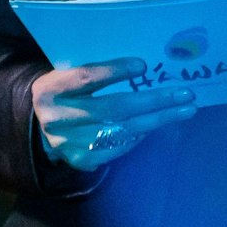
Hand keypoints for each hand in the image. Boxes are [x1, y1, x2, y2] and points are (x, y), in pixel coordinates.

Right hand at [30, 57, 197, 170]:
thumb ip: (95, 70)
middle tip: (185, 94)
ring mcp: (69, 145)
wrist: (40, 128)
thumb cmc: (66, 93)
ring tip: (185, 109)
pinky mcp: (82, 160)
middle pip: (112, 109)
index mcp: (51, 90)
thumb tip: (143, 66)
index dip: (114, 71)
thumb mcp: (68, 75)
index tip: (143, 65)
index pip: (85, 78)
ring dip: (158, 120)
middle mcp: (57, 120)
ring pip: (122, 131)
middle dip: (154, 101)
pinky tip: (158, 124)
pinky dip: (141, 135)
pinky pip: (119, 147)